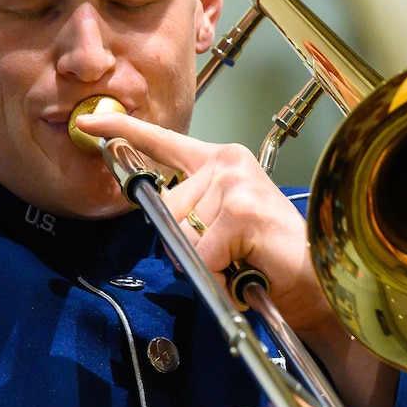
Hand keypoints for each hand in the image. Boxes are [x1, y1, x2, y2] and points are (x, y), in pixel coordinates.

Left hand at [73, 111, 398, 406]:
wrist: (316, 283)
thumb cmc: (269, 260)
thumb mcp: (219, 230)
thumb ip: (188, 216)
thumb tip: (159, 222)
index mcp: (220, 163)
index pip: (162, 142)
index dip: (122, 131)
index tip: (89, 123)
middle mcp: (228, 162)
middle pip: (163, 205)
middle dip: (183, 240)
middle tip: (226, 253)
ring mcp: (235, 183)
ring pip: (180, 230)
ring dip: (204, 259)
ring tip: (240, 260)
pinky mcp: (242, 210)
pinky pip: (200, 253)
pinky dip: (218, 271)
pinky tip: (245, 267)